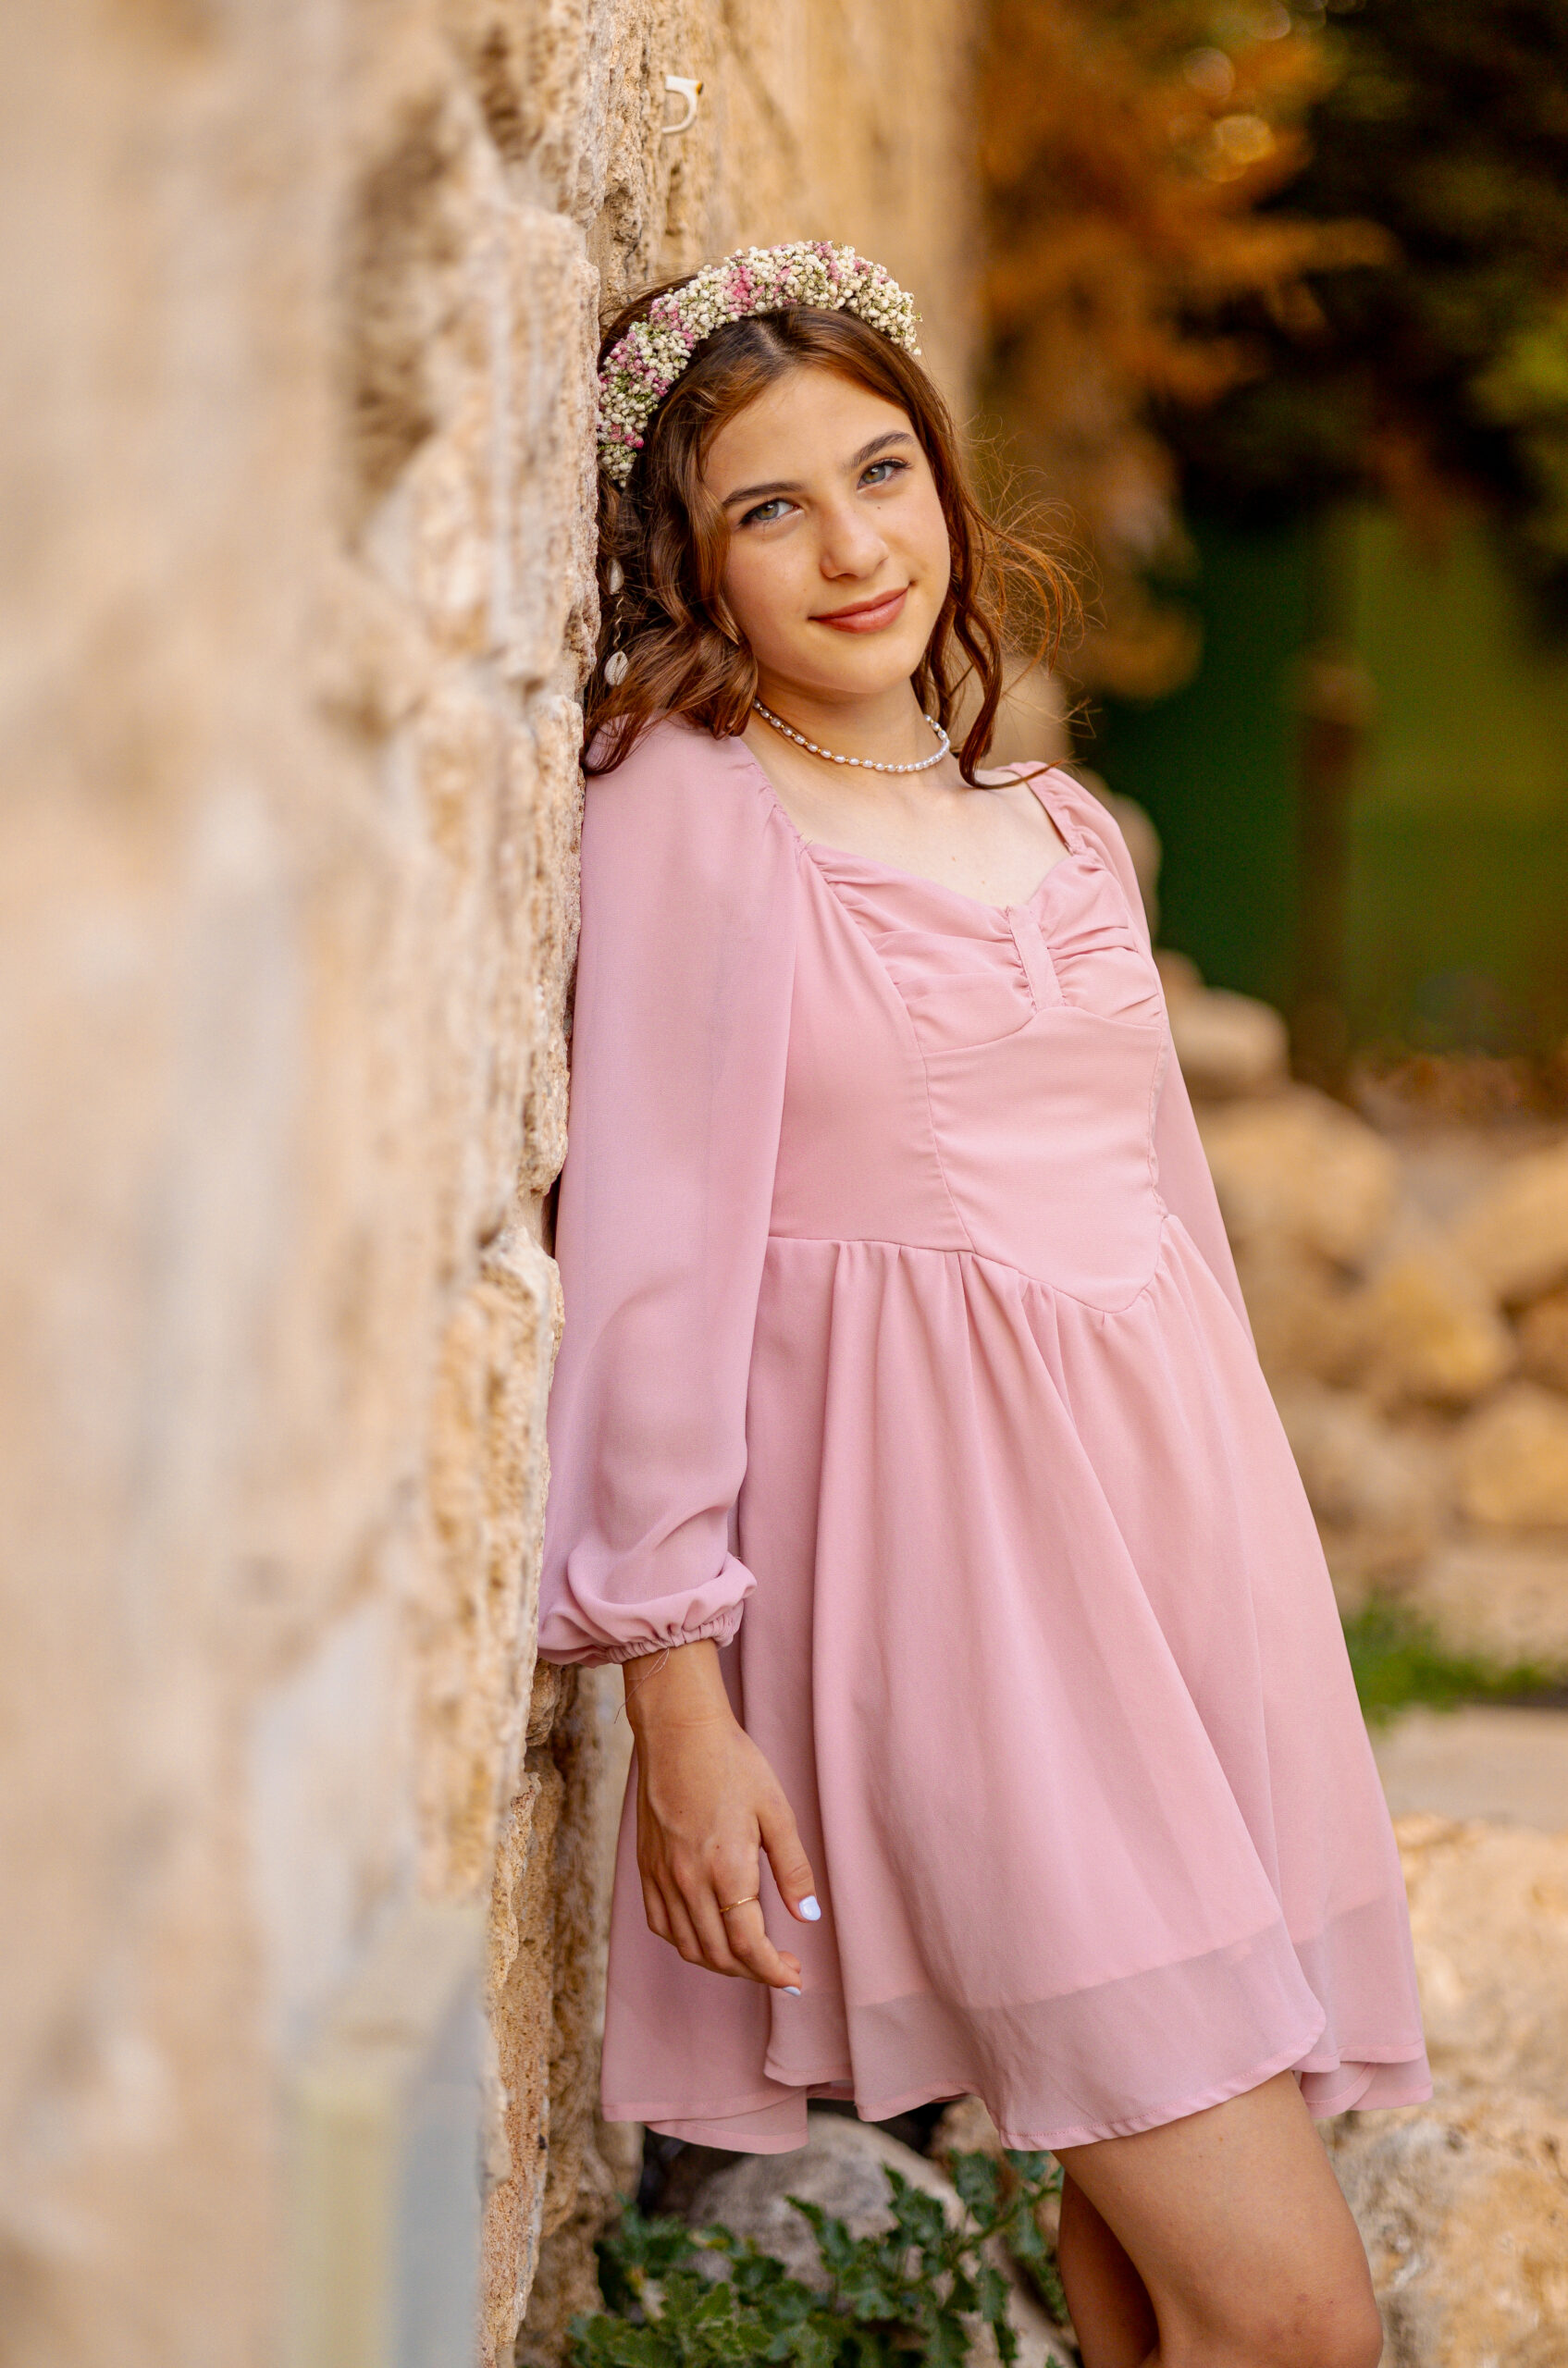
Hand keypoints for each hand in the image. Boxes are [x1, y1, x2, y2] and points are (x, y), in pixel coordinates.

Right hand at [623, 1639, 820, 1989]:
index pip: (749, 1945)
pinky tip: (708, 1934)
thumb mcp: (776, 1810)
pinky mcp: (645, 1868)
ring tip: (750, 1957)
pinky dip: (687, 1943)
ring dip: (722, 1964)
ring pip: (688, 1947)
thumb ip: (793, 1868)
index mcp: (726, 1868)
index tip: (794, 1978)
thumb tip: (807, 1915)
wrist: (678, 1731)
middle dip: (754, 1973)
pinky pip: (662, 1925)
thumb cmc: (732, 1762)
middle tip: (782, 1969)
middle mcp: (688, 1880)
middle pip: (719, 1955)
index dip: (773, 1972)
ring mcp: (662, 1876)